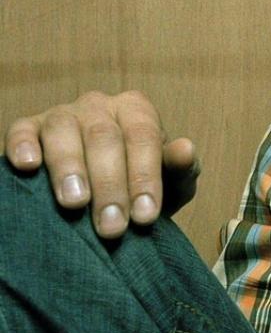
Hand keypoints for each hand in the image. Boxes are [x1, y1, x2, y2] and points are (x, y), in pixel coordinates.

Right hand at [5, 91, 199, 238]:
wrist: (104, 197)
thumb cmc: (140, 188)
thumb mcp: (171, 184)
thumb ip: (181, 169)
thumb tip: (185, 149)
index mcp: (137, 111)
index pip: (144, 138)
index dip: (145, 177)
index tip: (145, 217)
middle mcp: (99, 106)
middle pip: (104, 137)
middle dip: (110, 185)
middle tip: (112, 227)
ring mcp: (61, 114)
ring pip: (63, 131)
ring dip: (69, 168)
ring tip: (74, 203)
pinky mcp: (29, 128)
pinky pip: (22, 130)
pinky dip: (23, 146)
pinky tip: (28, 168)